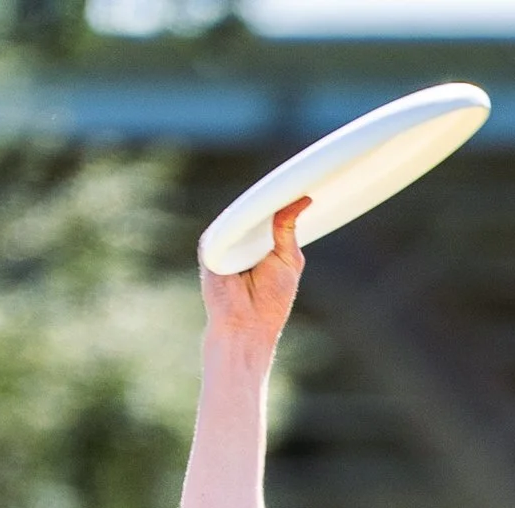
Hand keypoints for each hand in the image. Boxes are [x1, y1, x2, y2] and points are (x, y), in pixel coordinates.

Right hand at [200, 195, 306, 361]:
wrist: (246, 326)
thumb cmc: (269, 302)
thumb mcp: (288, 259)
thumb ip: (289, 229)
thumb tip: (303, 200)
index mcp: (260, 243)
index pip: (268, 214)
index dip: (279, 199)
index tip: (296, 180)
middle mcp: (241, 240)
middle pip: (253, 209)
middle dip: (268, 194)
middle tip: (290, 173)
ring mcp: (225, 242)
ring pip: (238, 214)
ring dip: (252, 202)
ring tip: (273, 187)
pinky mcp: (210, 246)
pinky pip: (224, 224)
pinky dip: (235, 216)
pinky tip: (250, 207)